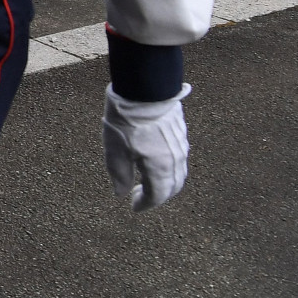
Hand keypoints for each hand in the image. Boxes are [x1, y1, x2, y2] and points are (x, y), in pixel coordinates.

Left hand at [103, 83, 190, 210]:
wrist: (144, 90)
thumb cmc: (126, 121)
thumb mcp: (115, 151)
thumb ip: (120, 176)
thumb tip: (122, 193)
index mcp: (160, 168)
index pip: (158, 195)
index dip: (146, 204)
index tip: (134, 207)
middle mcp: (176, 160)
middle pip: (172, 187)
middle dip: (158, 196)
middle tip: (141, 197)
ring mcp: (181, 147)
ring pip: (179, 174)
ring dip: (165, 183)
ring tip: (147, 181)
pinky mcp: (181, 134)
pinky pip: (180, 159)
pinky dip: (170, 169)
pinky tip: (156, 163)